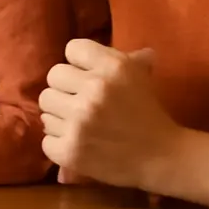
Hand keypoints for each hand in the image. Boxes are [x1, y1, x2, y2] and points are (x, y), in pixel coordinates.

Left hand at [39, 39, 182, 190]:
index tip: (88, 76)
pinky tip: (77, 143)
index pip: (72, 48)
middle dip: (66, 89)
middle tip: (81, 101)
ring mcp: (79, 122)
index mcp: (112, 67)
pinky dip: (58, 142)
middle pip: (53, 76)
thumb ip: (128, 57)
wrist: (162, 159)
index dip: (79, 63)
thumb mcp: (141, 77)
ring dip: (59, 115)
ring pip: (45, 107)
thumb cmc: (148, 114)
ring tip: (79, 123)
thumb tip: (136, 48)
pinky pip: (45, 138)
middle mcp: (94, 90)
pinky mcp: (70, 150)